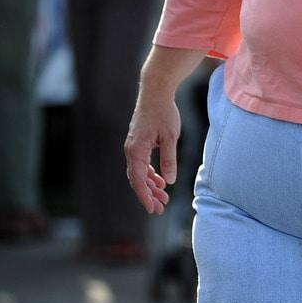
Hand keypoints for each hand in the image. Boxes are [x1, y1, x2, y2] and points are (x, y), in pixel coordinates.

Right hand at [124, 89, 180, 215]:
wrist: (155, 93)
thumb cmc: (164, 113)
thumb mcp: (170, 137)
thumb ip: (169, 159)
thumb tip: (169, 181)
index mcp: (136, 150)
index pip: (138, 179)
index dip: (145, 196)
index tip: (152, 209)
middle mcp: (131, 150)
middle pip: (137, 179)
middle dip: (148, 195)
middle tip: (160, 209)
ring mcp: (133, 147)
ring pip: (139, 173)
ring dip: (150, 186)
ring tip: (164, 198)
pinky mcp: (139, 144)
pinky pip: (142, 164)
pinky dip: (150, 174)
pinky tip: (160, 182)